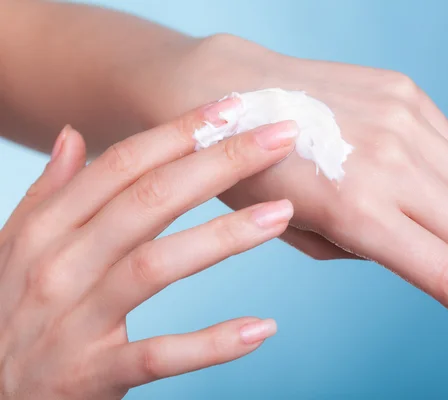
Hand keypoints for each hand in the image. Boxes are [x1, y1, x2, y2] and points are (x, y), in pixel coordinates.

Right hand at [0, 101, 296, 398]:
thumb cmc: (11, 310)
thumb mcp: (16, 245)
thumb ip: (48, 192)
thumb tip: (73, 133)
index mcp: (47, 228)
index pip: (123, 165)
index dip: (181, 132)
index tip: (234, 109)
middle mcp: (60, 265)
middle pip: (150, 200)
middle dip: (220, 163)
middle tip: (280, 139)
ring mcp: (75, 321)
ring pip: (157, 265)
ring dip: (225, 236)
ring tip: (282, 214)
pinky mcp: (92, 374)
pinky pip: (159, 354)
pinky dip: (211, 344)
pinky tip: (261, 328)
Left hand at [138, 34, 447, 365]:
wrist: (231, 93)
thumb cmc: (249, 172)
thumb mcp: (299, 232)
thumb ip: (364, 246)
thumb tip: (415, 245)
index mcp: (356, 209)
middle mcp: (389, 160)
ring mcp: (402, 119)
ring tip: (440, 235)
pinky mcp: (405, 91)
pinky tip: (419, 185)